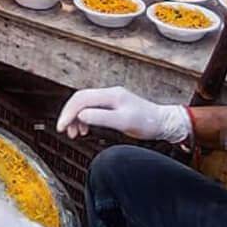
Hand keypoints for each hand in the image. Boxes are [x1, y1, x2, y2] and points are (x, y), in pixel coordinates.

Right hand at [56, 86, 190, 142]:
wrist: (164, 122)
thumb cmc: (148, 123)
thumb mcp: (124, 122)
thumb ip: (101, 118)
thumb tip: (82, 116)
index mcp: (111, 95)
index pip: (81, 99)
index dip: (69, 113)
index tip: (62, 127)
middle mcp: (109, 93)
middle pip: (80, 99)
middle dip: (69, 114)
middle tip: (64, 130)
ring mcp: (111, 98)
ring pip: (84, 104)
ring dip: (76, 118)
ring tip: (74, 133)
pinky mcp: (113, 105)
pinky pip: (92, 108)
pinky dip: (84, 118)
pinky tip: (84, 129)